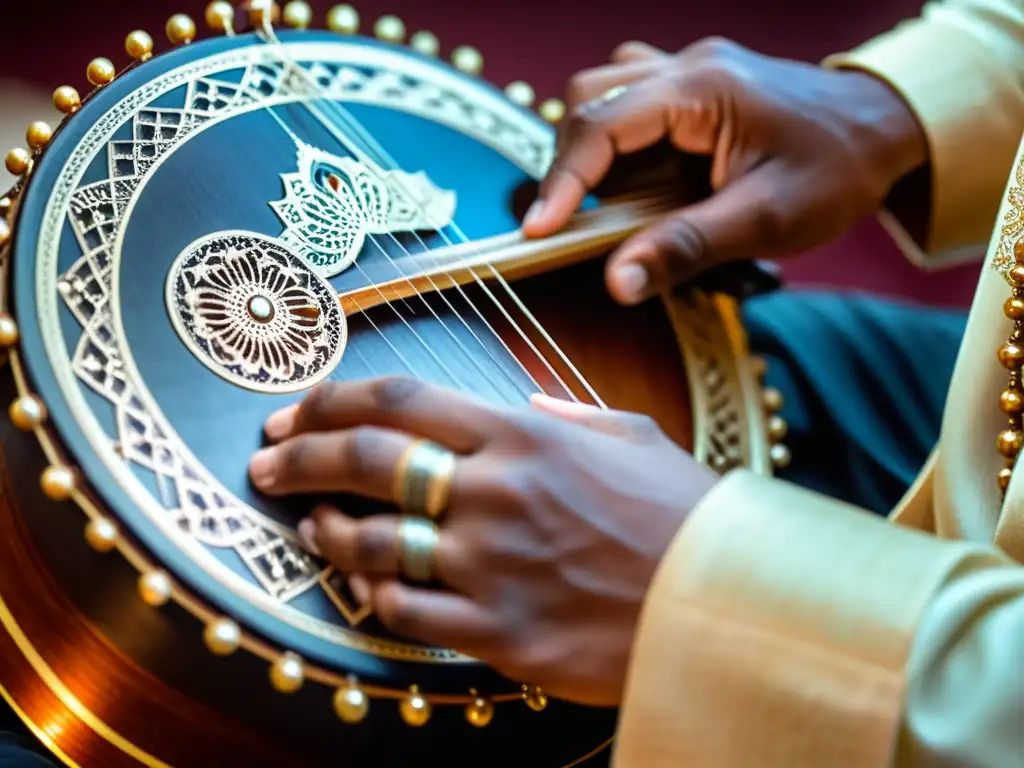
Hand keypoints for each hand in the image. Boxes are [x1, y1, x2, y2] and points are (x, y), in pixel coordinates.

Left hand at [248, 377, 717, 706]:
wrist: (729, 605)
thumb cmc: (683, 514)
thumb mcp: (631, 437)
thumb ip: (564, 414)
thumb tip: (519, 404)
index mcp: (524, 436)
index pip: (399, 400)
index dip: (331, 398)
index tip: (296, 407)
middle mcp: (497, 493)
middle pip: (366, 462)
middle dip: (298, 456)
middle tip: (265, 461)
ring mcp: (493, 567)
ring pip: (373, 543)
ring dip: (327, 531)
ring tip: (311, 526)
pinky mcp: (500, 633)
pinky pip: (407, 614)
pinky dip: (374, 596)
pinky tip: (367, 584)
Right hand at [523, 39, 927, 304]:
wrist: (884, 128)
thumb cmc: (836, 170)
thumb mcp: (766, 220)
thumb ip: (686, 248)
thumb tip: (617, 283)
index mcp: (703, 89)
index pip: (602, 124)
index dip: (562, 180)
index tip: (539, 230)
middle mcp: (687, 67)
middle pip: (590, 98)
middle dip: (572, 163)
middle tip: (578, 221)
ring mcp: (688, 73)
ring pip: (604, 97)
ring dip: (596, 153)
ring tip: (619, 206)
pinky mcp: (691, 91)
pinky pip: (631, 106)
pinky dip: (621, 149)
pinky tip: (645, 184)